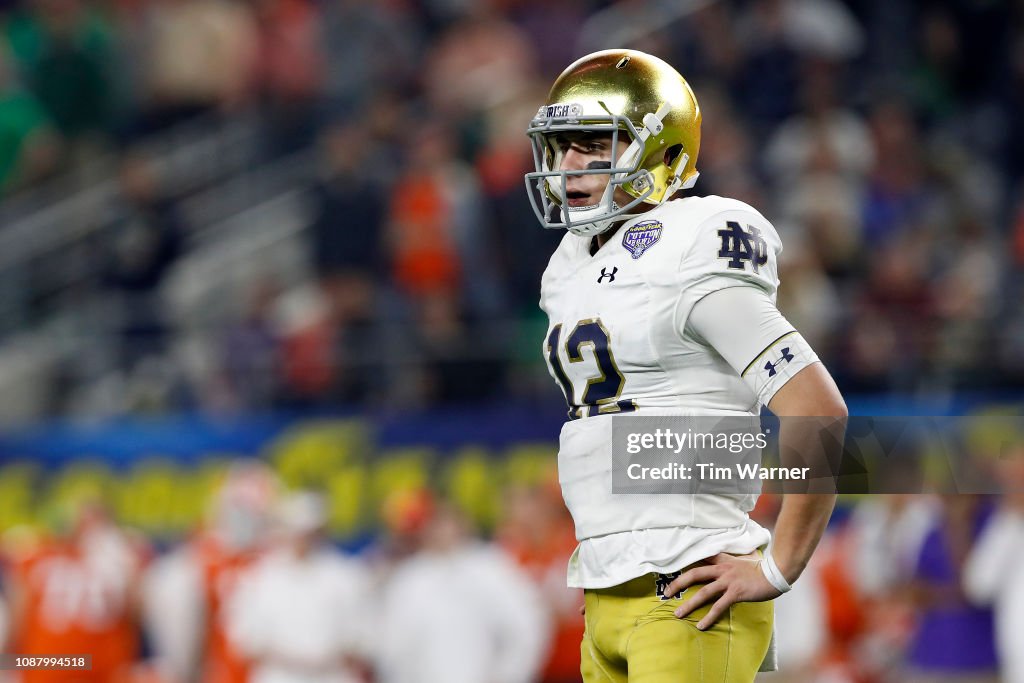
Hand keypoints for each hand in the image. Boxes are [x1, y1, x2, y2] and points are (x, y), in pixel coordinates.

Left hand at [665, 553, 781, 629]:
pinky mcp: (736, 592)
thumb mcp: (740, 559)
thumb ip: (727, 560)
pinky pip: (719, 606)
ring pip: (703, 592)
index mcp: (722, 560)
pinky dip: (709, 617)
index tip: (671, 570)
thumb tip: (719, 559)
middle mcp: (722, 569)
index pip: (699, 559)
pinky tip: (701, 625)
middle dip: (678, 584)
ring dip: (689, 604)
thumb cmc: (759, 567)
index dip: (684, 563)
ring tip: (678, 615)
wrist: (775, 572)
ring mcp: (728, 581)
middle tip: (667, 594)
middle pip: (694, 574)